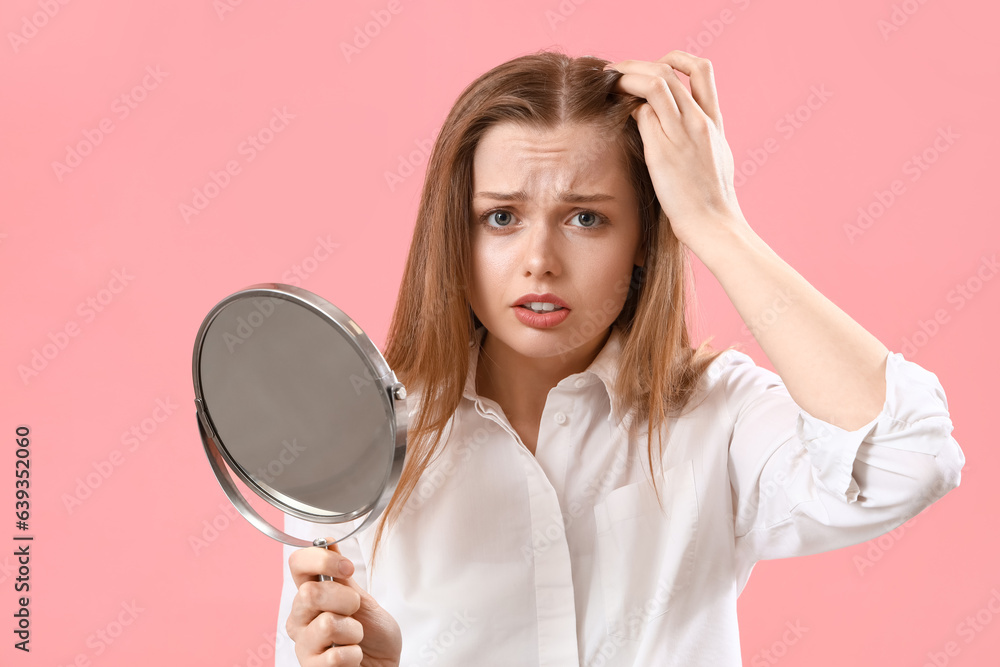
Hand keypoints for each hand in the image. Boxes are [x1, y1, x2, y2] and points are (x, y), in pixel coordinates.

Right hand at [286, 539, 401, 666]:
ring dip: (354, 631)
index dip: (321, 560)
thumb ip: (342, 576)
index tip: (347, 568)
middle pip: (310, 593)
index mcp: (310, 596)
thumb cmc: (373, 635)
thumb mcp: (362, 599)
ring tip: (355, 638)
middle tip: (355, 610)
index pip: (297, 564)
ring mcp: (303, 645)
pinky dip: (354, 655)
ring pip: (326, 624)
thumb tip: (326, 542)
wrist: (383, 665)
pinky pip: (336, 656)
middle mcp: (300, 618)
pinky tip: (353, 657)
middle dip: (345, 599)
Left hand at [605, 50, 748, 252]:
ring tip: (608, 83)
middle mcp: (699, 121)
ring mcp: (682, 134)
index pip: (702, 70)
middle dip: (637, 65)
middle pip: (668, 71)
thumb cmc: (711, 200)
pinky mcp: (662, 151)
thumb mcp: (715, 158)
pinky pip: (641, 115)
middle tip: (616, 71)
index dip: (675, 59)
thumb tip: (678, 127)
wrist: (714, 223)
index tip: (654, 66)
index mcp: (714, 121)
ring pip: (654, 84)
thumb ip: (700, 136)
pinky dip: (625, 107)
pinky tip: (612, 112)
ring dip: (626, 78)